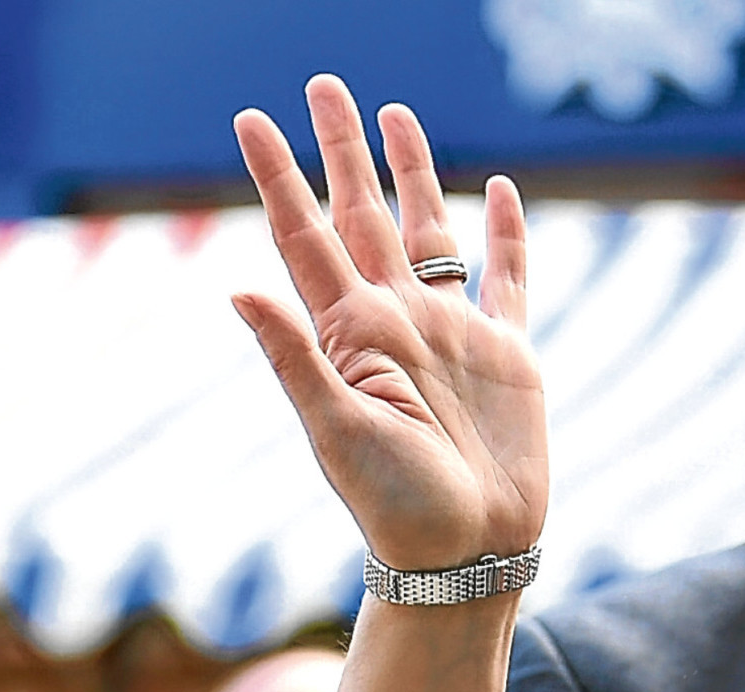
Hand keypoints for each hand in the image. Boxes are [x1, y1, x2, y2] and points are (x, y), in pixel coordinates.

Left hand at [233, 77, 547, 572]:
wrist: (461, 554)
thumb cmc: (391, 505)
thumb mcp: (334, 431)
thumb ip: (293, 357)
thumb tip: (235, 289)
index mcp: (349, 331)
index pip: (305, 235)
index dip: (279, 176)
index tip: (251, 121)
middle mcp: (395, 319)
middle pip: (362, 214)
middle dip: (341, 151)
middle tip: (321, 85)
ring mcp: (451, 330)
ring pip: (429, 227)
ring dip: (411, 173)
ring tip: (394, 115)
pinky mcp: (509, 351)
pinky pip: (508, 276)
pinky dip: (505, 233)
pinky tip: (499, 191)